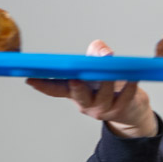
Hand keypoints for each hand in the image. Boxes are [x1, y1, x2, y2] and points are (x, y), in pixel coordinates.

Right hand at [26, 40, 157, 137]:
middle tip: (75, 78)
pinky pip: (125, 97)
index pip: (56, 89)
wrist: (131, 109)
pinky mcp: (121, 109)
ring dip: (107, 82)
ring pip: (103, 96)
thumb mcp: (98, 67)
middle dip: (77, 87)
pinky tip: (132, 77)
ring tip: (109, 69)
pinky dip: (129, 86)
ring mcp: (103, 109)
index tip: (30, 78)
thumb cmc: (110, 84)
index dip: (43, 84)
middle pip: (79, 95)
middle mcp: (86, 103)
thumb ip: (97, 52)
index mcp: (75, 92)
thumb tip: (103, 51)